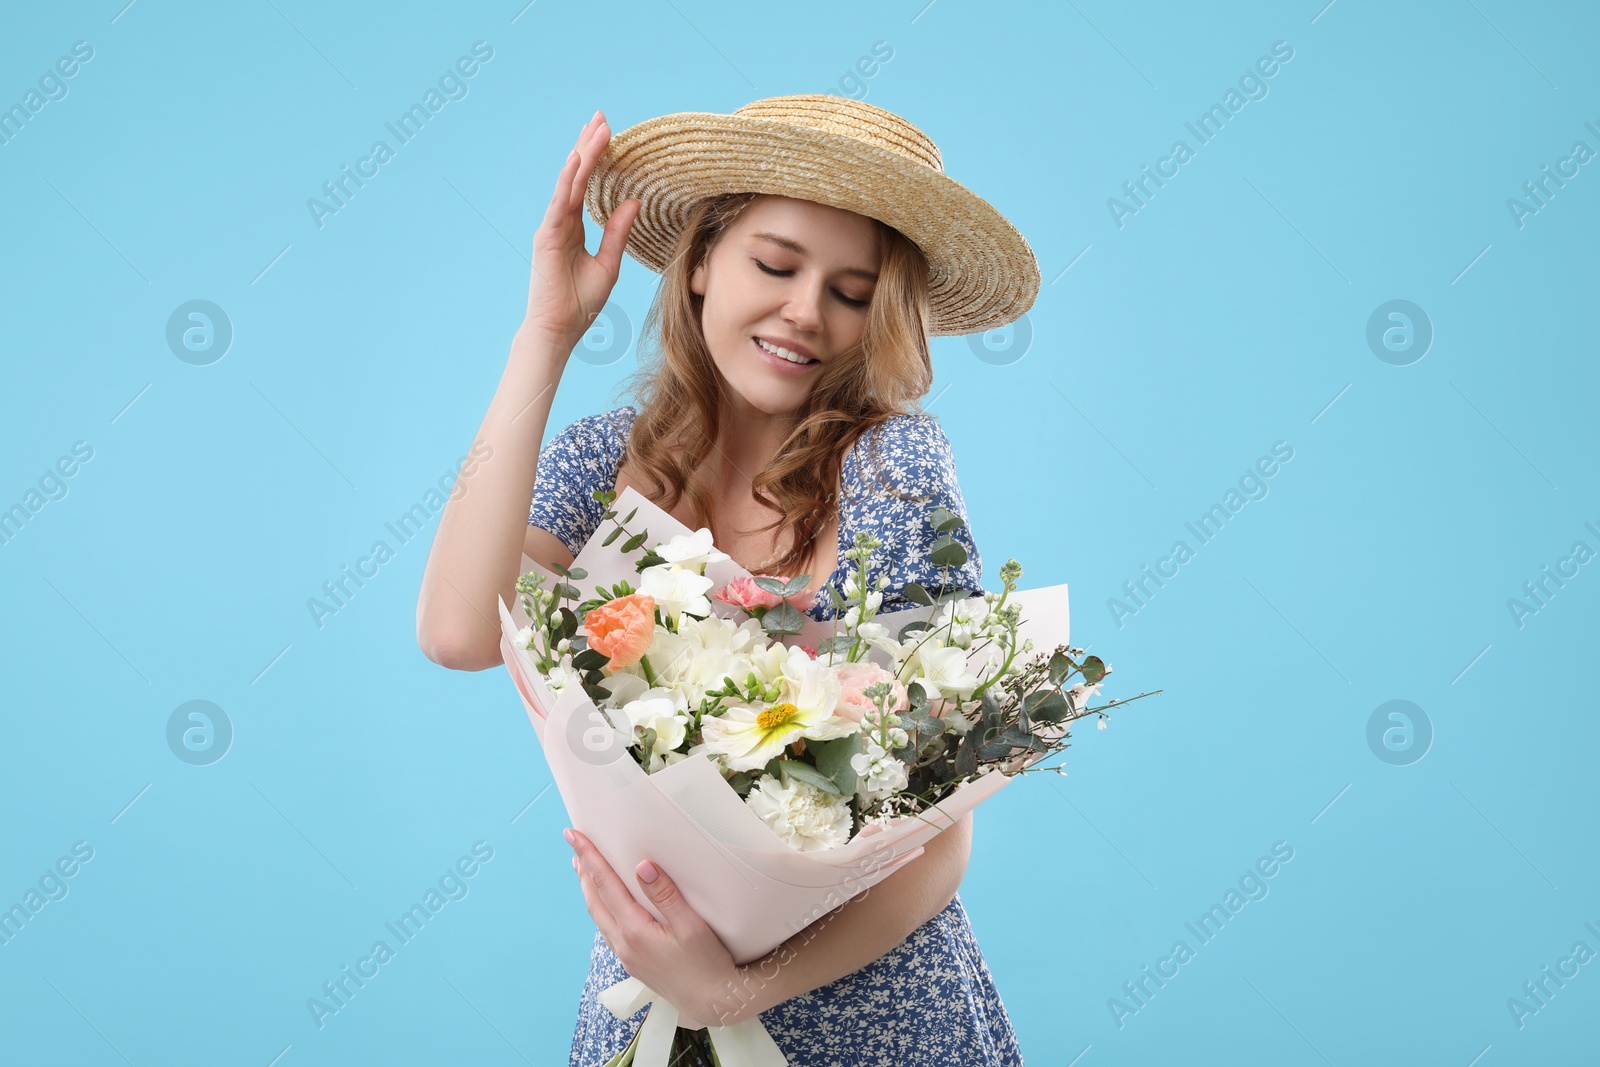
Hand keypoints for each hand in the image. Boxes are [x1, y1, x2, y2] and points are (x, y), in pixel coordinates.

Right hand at [524, 110, 641, 351]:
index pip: (587, 185)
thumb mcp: (609, 263)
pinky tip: (576, 160)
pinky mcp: (547, 237)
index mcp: (574, 227)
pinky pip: (560, 203)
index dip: (596, 158)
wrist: (560, 330)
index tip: (608, 132)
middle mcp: (561, 222)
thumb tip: (634, 202)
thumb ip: (617, 232)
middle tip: (602, 116)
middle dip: (589, 145)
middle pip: (577, 176)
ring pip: (570, 183)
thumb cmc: (581, 303)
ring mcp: (552, 227)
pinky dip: (568, 180)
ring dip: (583, 155)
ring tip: (597, 129)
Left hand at [566, 827, 742, 1030]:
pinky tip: (607, 904)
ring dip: (589, 890)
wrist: (712, 1002)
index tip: (574, 836)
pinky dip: (601, 908)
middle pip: (595, 900)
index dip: (589, 858)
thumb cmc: (707, 963)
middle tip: (575, 846)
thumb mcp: (692, 925)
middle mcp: (623, 944)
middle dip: (583, 871)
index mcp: (635, 930)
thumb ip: (665, 895)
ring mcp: (626, 956)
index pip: (606, 884)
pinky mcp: (633, 963)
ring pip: (598, 916)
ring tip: (584, 870)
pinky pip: (607, 929)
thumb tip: (642, 867)